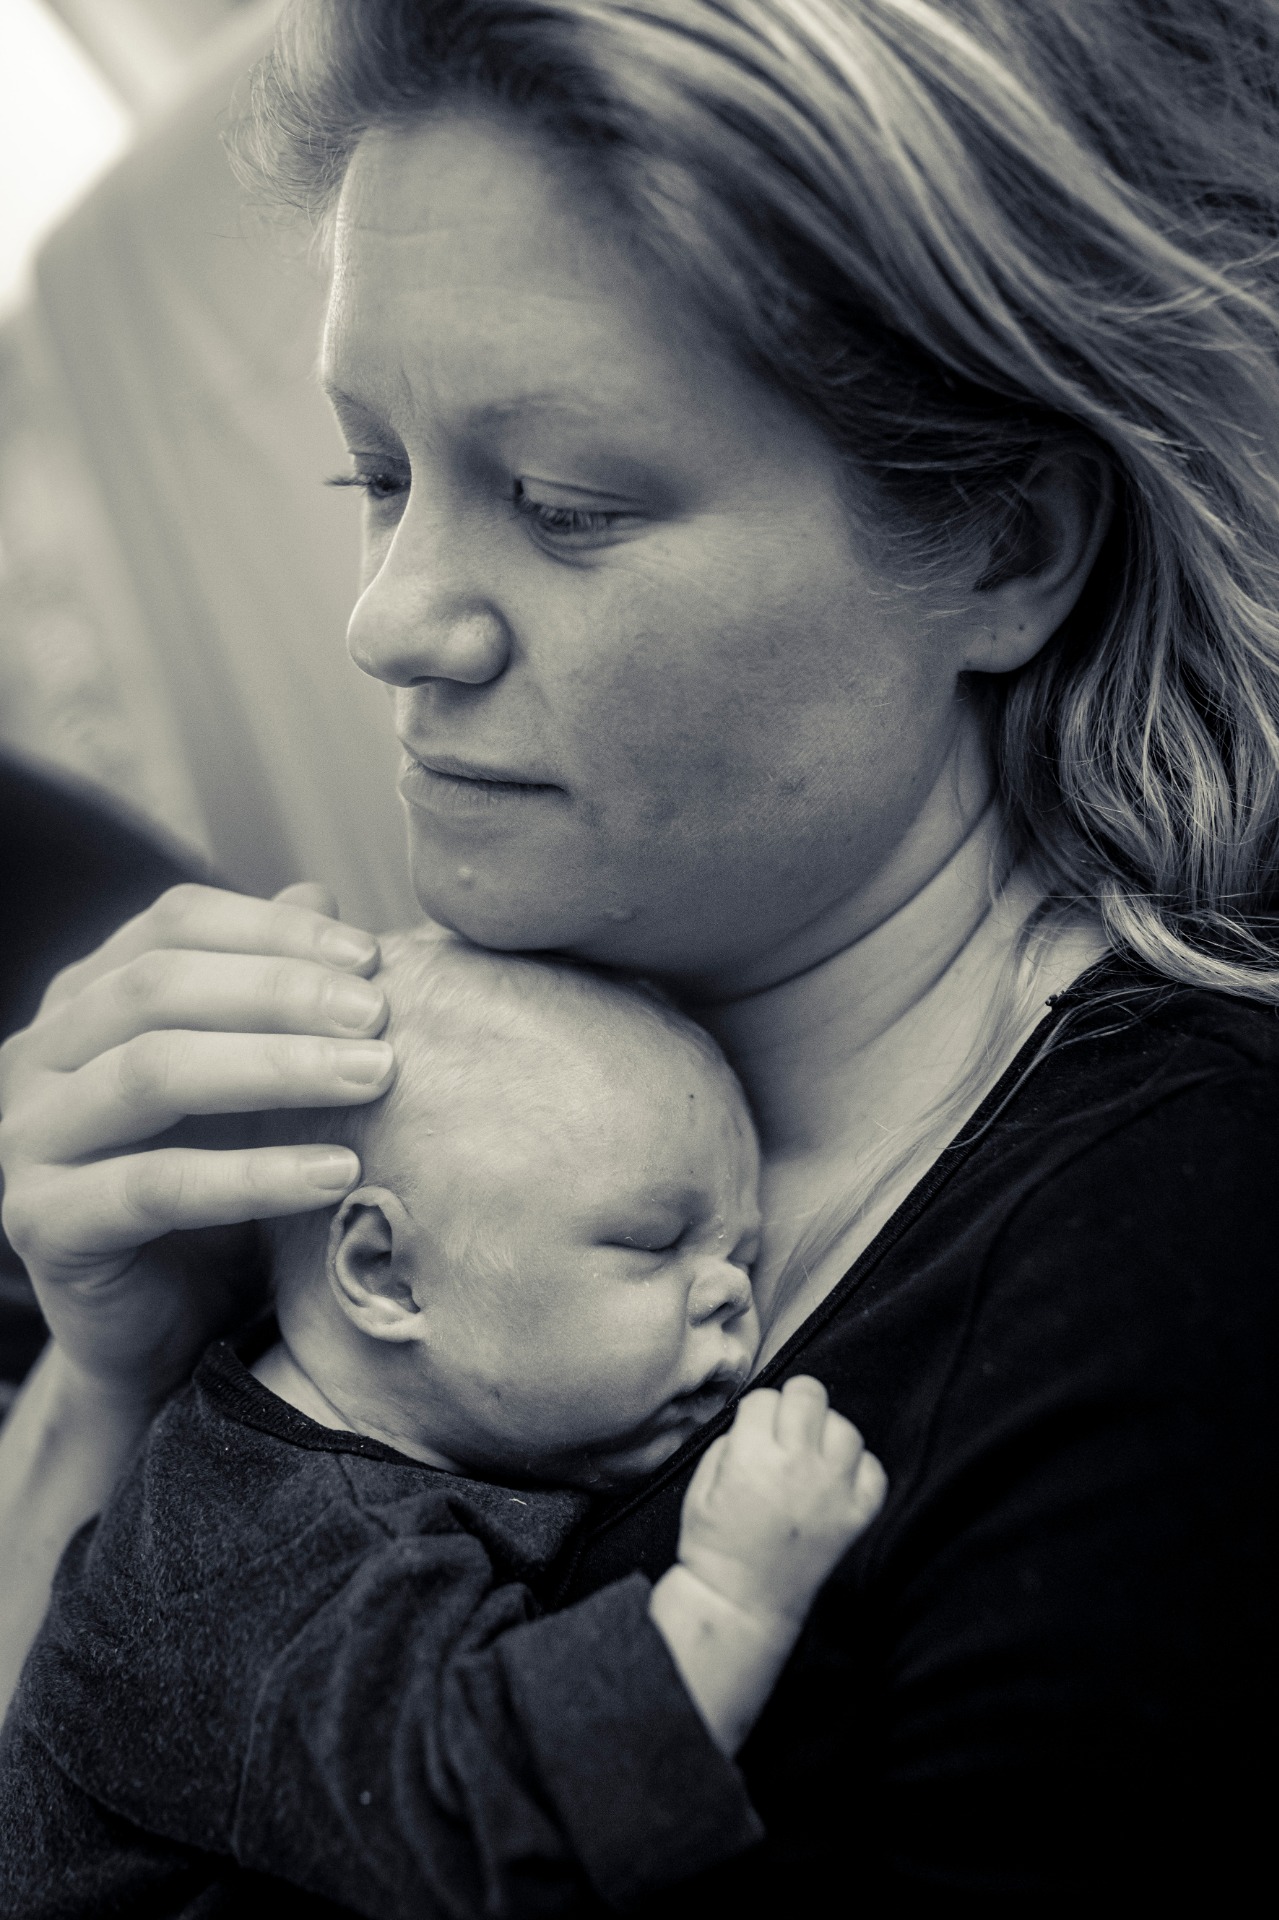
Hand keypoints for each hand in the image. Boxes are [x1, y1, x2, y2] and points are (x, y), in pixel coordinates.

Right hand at [0, 882, 394, 1403]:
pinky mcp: (41, 1222)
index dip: (275, 931)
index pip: (174, 923)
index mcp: (87, 997)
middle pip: (157, 988)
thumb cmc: (219, 1190)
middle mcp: (40, 1054)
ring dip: (275, 1069)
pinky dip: (252, 1175)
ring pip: (151, 1073)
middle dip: (282, 994)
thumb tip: (318, 894)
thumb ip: (272, 993)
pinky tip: (334, 1174)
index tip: (373, 958)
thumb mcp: (256, 1084)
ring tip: (375, 1078)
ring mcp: (27, 1138)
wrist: (165, 1331)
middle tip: (382, 1017)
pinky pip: (152, 1185)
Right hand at [676, 1376, 885, 1627]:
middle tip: (784, 1429)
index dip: (756, 1412)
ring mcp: (833, 1491)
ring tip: (810, 1455)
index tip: (753, 1430)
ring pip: (845, 1427)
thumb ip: (730, 1442)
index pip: (765, 1397)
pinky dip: (858, 1468)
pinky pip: (873, 1469)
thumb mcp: (701, 1485)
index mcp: (752, 1456)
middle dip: (792, 1405)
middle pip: (809, 1394)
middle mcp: (798, 1466)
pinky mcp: (856, 1516)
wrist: (741, 1603)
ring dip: (826, 1434)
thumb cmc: (714, 1545)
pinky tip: (834, 1480)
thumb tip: (759, 1420)